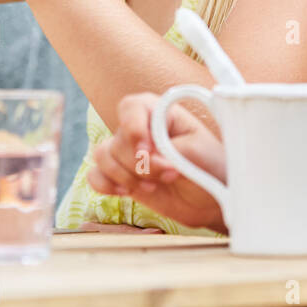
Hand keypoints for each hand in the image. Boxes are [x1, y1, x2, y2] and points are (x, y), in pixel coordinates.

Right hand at [87, 93, 227, 232]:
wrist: (212, 199)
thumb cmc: (210, 167)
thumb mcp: (198, 152)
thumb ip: (169, 149)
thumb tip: (145, 157)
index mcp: (159, 113)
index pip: (131, 107)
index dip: (134, 128)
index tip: (148, 151)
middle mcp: (139, 129)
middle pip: (118, 140)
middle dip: (142, 165)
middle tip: (171, 174)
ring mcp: (128, 153)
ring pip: (103, 156)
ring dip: (127, 177)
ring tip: (154, 186)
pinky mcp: (121, 176)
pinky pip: (95, 175)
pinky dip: (106, 186)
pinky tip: (127, 192)